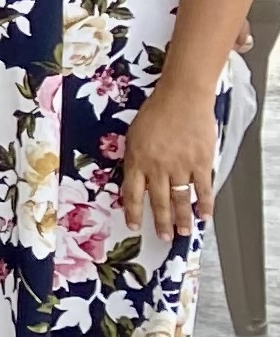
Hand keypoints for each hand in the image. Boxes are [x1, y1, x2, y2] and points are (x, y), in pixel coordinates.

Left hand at [120, 88, 218, 240]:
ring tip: (183, 233)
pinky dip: (204, 204)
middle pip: (157, 201)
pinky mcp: (201, 162)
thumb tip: (133, 177)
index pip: (132, 193)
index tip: (134, 225)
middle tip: (163, 237)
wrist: (182, 98)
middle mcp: (157, 167)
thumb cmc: (155, 113)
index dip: (133, 212)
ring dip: (181, 219)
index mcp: (137, 161)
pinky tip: (204, 216)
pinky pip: (202, 188)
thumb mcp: (133, 136)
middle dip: (160, 222)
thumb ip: (134, 158)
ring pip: (179, 199)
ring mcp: (180, 166)